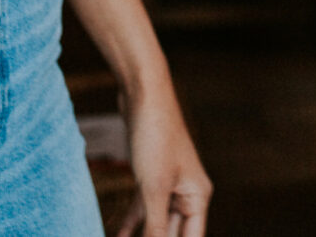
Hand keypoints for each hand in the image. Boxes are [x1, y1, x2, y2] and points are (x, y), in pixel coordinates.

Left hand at [119, 88, 210, 235]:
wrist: (143, 93)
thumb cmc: (155, 135)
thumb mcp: (154, 188)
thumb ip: (154, 227)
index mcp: (198, 197)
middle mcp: (187, 193)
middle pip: (172, 234)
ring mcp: (168, 185)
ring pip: (155, 223)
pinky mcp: (150, 176)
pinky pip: (142, 209)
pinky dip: (130, 223)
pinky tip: (117, 234)